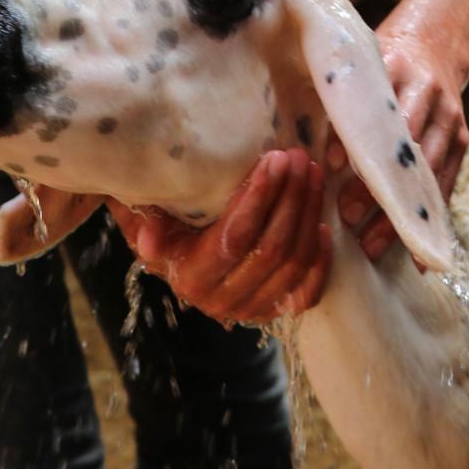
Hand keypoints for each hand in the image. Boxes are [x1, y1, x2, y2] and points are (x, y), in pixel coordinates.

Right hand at [107, 149, 331, 324]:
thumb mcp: (142, 214)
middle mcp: (221, 300)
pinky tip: (325, 225)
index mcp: (190, 277)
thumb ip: (144, 219)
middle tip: (299, 159)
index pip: (235, 237)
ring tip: (312, 174)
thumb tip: (150, 240)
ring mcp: (251, 308)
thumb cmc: (162, 221)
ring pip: (293, 264)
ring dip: (308, 215)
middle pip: (271, 248)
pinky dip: (320, 261)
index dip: (260, 198)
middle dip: (291, 199)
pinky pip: (306, 293)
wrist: (173, 254)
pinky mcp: (272, 310)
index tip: (275, 160)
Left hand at [332, 25, 468, 262]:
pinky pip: (447, 185)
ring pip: (426, 175)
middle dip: (378, 189)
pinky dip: (431, 220)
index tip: (335, 172)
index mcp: (400, 67)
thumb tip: (322, 157)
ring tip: (371, 246)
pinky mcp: (462, 139)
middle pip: (406, 150)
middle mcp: (430, 94)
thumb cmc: (384, 56)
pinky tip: (416, 253)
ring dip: (399, 214)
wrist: (437, 40)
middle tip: (347, 220)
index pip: (379, 112)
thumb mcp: (361, 61)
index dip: (360, 144)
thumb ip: (343, 97)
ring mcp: (451, 119)